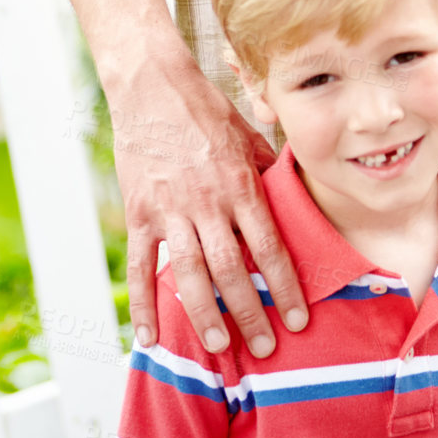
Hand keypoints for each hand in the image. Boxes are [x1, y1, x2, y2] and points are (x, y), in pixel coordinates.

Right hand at [111, 45, 308, 357]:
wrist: (154, 87)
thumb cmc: (208, 110)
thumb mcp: (250, 136)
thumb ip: (269, 173)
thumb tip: (296, 200)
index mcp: (241, 185)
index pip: (270, 247)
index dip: (285, 287)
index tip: (297, 319)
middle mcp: (208, 202)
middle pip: (233, 270)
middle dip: (249, 313)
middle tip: (263, 350)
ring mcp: (170, 210)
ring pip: (189, 274)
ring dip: (204, 314)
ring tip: (217, 346)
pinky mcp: (140, 212)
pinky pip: (140, 266)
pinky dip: (142, 303)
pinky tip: (149, 336)